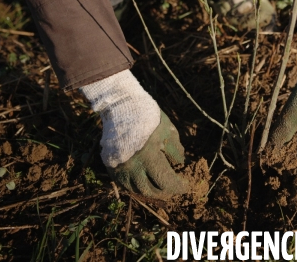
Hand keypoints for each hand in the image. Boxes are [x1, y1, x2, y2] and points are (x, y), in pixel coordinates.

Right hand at [81, 69, 186, 199]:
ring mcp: (119, 168)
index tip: (185, 186)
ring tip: (159, 188)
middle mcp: (132, 166)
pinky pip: (123, 183)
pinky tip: (143, 181)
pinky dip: (135, 186)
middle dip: (164, 192)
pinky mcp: (111, 166)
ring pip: (136, 189)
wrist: (120, 105)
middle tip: (172, 189)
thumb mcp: (167, 129)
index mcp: (149, 156)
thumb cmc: (147, 116)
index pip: (166, 181)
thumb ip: (175, 148)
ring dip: (149, 191)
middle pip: (150, 190)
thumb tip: (181, 162)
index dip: (177, 186)